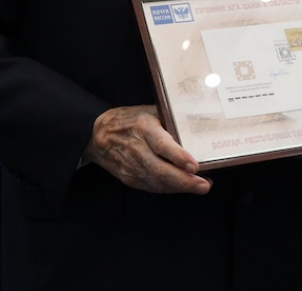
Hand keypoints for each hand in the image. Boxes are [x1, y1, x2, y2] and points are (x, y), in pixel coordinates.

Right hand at [84, 105, 211, 193]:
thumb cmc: (128, 120)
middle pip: (161, 170)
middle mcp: (137, 150)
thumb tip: (196, 125)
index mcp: (143, 128)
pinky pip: (152, 187)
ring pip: (158, 182)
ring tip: (200, 186)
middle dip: (184, 181)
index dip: (178, 157)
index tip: (194, 165)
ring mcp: (132, 167)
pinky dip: (169, 189)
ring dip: (180, 187)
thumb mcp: (148, 112)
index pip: (161, 145)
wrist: (97, 135)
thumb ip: (169, 119)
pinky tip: (183, 187)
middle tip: (204, 185)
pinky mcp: (129, 178)